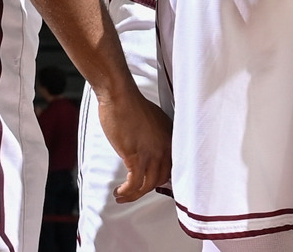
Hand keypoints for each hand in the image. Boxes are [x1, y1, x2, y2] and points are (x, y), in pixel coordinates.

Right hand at [93, 84, 170, 202]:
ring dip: (134, 194)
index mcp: (170, 138)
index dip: (161, 179)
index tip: (150, 185)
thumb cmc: (131, 105)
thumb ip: (155, 137)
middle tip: (134, 192)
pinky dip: (127, 191)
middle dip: (146, 189)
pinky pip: (135, 183)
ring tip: (123, 195)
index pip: (173, 166)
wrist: (120, 96)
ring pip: (148, 185)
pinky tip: (120, 191)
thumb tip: (149, 150)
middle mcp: (165, 147)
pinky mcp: (135, 156)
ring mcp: (151, 153)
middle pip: (161, 178)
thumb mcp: (152, 121)